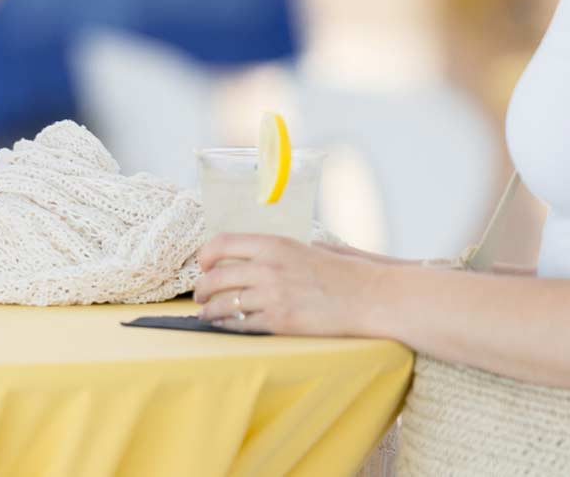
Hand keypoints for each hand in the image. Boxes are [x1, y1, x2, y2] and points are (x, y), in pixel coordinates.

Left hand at [193, 233, 374, 335]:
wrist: (370, 297)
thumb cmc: (344, 273)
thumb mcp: (309, 248)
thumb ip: (281, 251)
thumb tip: (258, 256)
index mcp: (275, 244)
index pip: (223, 243)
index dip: (206, 254)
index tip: (203, 263)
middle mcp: (269, 267)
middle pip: (217, 276)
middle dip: (203, 287)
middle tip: (200, 294)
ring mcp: (273, 296)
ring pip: (224, 303)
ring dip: (209, 309)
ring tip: (205, 312)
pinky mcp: (280, 322)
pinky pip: (241, 324)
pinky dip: (226, 325)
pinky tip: (221, 325)